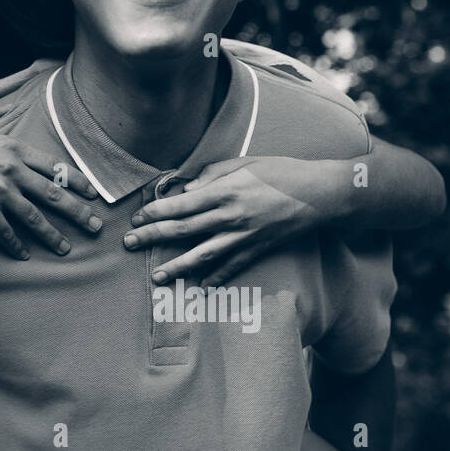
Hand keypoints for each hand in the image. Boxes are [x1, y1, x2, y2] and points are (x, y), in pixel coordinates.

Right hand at [0, 102, 102, 259]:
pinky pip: (6, 232)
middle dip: (78, 212)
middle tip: (96, 226)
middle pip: (53, 194)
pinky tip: (24, 255)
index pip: (53, 166)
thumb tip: (3, 104)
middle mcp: (10, 169)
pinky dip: (16, 245)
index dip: (76, 180)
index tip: (92, 193)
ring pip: (35, 217)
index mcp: (10, 146)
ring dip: (53, 235)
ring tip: (66, 248)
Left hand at [121, 156, 351, 284]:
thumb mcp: (242, 163)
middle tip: (129, 244)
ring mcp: (245, 236)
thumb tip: (184, 190)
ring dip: (177, 266)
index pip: (180, 205)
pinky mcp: (259, 249)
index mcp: (225, 191)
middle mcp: (231, 216)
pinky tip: (201, 287)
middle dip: (153, 238)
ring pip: (203, 255)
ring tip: (156, 277)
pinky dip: (216, 278)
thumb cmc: (280, 171)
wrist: (320, 193)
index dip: (155, 212)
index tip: (137, 217)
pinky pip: (233, 266)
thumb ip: (210, 175)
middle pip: (184, 230)